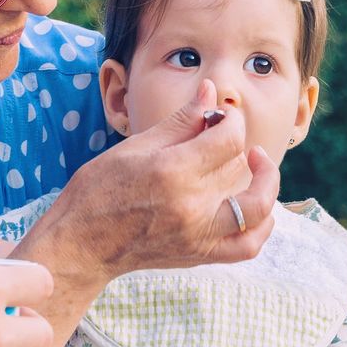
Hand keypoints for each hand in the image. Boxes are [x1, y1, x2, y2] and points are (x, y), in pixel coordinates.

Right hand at [51, 80, 279, 283]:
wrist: (82, 244)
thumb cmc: (98, 191)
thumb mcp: (134, 147)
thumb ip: (181, 121)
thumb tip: (212, 92)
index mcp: (173, 172)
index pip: (228, 139)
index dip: (231, 121)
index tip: (219, 116)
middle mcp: (191, 206)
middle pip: (239, 167)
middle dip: (235, 143)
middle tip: (219, 135)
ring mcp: (199, 234)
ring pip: (256, 206)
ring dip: (264, 181)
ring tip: (256, 164)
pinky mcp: (201, 254)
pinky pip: (248, 245)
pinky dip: (262, 226)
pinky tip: (258, 207)